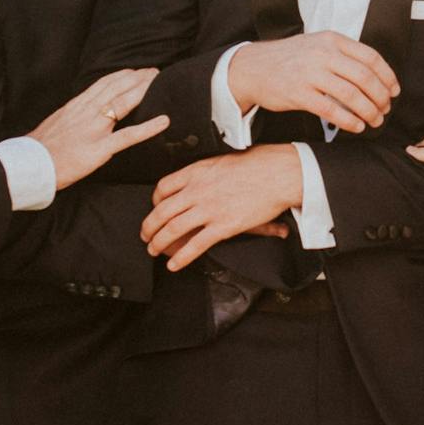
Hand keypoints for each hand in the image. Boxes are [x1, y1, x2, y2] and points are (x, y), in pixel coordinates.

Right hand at [29, 67, 168, 184]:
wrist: (29, 164)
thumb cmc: (40, 148)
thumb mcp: (56, 123)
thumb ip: (72, 116)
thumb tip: (82, 114)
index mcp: (76, 106)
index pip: (103, 83)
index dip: (122, 75)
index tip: (135, 71)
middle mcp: (86, 112)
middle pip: (116, 87)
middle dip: (138, 78)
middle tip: (155, 72)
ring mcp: (94, 129)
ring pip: (123, 103)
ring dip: (144, 91)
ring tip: (160, 83)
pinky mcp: (99, 149)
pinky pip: (128, 136)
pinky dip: (148, 128)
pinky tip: (164, 121)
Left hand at [142, 145, 306, 269]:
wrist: (278, 173)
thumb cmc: (258, 163)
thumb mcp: (224, 159)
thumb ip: (207, 172)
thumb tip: (202, 178)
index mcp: (196, 171)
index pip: (163, 187)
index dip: (154, 201)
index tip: (155, 208)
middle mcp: (197, 190)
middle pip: (162, 211)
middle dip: (149, 226)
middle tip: (145, 235)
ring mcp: (209, 209)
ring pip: (172, 229)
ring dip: (158, 242)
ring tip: (153, 250)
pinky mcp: (223, 226)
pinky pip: (195, 245)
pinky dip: (181, 257)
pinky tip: (173, 264)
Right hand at [224, 32, 399, 133]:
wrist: (252, 67)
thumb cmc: (289, 59)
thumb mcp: (317, 44)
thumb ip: (343, 54)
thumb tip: (375, 76)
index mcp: (332, 40)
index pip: (370, 57)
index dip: (388, 76)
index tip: (394, 91)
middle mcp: (323, 54)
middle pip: (365, 77)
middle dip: (381, 97)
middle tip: (385, 109)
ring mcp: (310, 74)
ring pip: (351, 95)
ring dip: (369, 111)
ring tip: (374, 121)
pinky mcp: (299, 94)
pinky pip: (332, 110)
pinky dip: (349, 121)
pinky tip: (356, 126)